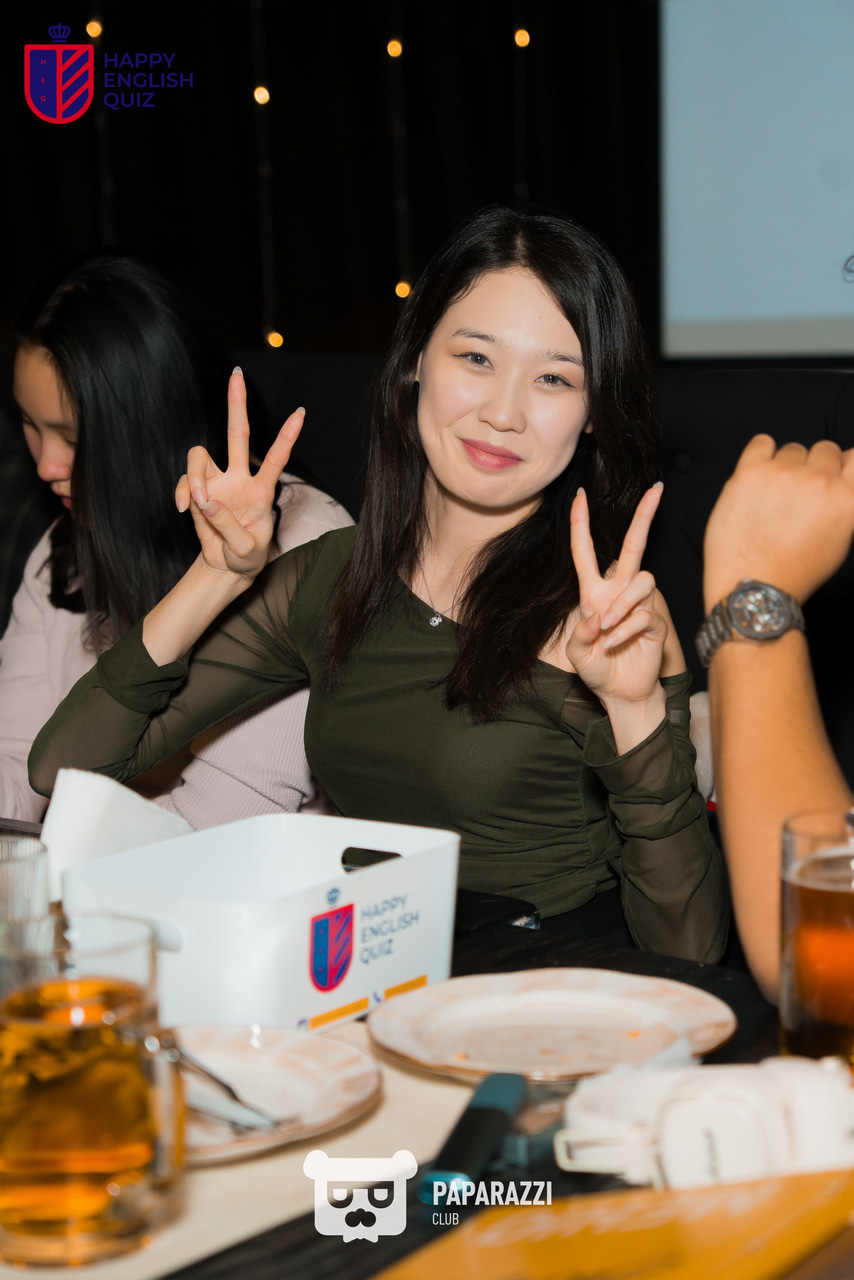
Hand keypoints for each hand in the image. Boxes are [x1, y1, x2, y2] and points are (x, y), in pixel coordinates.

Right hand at [175, 368, 303, 579]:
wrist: (227, 567)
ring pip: (200, 455)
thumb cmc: (247, 557)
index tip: (301, 412)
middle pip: (238, 433)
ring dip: (195, 477)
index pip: (276, 459)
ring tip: (198, 503)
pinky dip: (183, 493)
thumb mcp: (247, 549)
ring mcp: (216, 482)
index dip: (287, 436)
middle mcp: (239, 479)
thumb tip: (207, 500)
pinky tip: (185, 509)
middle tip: (237, 375)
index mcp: (261, 491)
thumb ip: (229, 526)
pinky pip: (185, 481)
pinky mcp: (197, 491)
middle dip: (236, 404)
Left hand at [565, 484, 667, 711]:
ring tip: (607, 629)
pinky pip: (644, 614)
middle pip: (634, 546)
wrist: (620, 693)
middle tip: (656, 489)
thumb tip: (598, 617)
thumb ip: (581, 634)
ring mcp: (639, 604)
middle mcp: (618, 591)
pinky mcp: (655, 622)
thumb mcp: (576, 653)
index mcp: (594, 592)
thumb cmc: (596, 669)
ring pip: (642, 580)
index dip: (581, 523)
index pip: (586, 551)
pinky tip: (616, 645)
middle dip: (644, 517)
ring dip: (621, 605)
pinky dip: (626, 630)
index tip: (579, 495)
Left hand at [703, 436, 853, 609]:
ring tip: (773, 497)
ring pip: (792, 449)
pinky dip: (760, 454)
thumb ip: (844, 502)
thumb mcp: (840, 539)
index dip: (842, 465)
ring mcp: (783, 474)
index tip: (832, 473)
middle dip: (813, 468)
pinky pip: (761, 443)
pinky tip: (758, 477)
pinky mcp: (750, 473)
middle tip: (798, 494)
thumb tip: (841, 481)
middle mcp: (819, 482)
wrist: (752, 586)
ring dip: (785, 466)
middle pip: (824, 449)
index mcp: (847, 498)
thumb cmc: (793, 571)